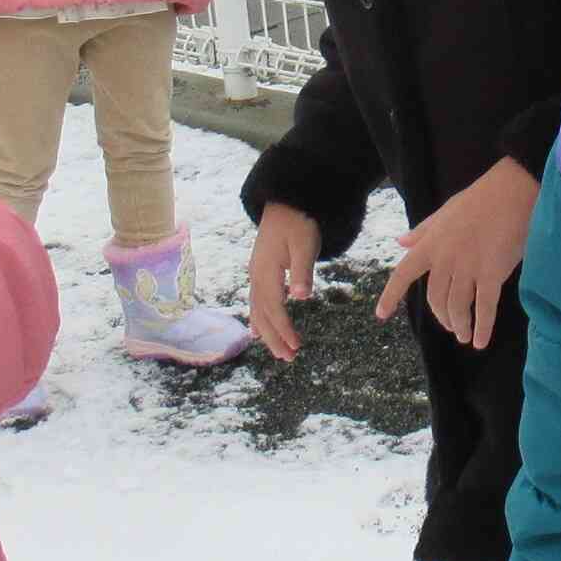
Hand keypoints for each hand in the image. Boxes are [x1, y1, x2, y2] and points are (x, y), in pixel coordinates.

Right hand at [248, 203, 319, 362]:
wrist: (285, 202)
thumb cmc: (298, 222)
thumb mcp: (305, 245)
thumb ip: (302, 271)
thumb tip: (300, 298)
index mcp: (266, 271)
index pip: (274, 308)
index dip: (284, 329)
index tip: (296, 347)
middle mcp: (256, 275)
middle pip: (262, 314)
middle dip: (274, 338)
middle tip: (288, 358)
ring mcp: (255, 273)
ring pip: (257, 310)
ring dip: (267, 332)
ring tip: (279, 351)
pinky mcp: (259, 271)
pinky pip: (256, 301)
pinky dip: (259, 318)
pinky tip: (259, 331)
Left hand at [378, 159, 538, 349]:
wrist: (511, 191)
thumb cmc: (479, 200)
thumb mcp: (444, 212)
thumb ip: (422, 231)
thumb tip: (400, 242)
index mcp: (430, 244)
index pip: (403, 274)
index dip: (390, 296)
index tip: (381, 315)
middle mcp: (445, 259)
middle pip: (435, 299)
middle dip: (442, 318)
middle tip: (452, 327)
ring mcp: (468, 267)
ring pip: (457, 307)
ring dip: (460, 325)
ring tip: (465, 336)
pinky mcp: (492, 273)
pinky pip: (484, 308)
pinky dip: (482, 327)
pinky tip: (481, 341)